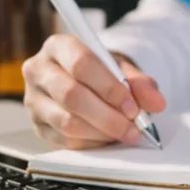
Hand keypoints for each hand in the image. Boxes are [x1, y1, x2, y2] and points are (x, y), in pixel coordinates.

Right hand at [22, 34, 165, 149]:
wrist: (82, 82)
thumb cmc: (100, 71)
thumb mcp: (121, 68)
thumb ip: (140, 83)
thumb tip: (156, 103)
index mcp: (58, 46)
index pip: (82, 64)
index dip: (110, 88)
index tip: (133, 106)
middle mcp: (38, 70)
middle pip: (72, 96)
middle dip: (108, 116)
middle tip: (133, 127)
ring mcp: (33, 100)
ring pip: (67, 122)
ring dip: (102, 133)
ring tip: (125, 133)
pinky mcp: (37, 126)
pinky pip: (64, 141)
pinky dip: (92, 143)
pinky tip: (108, 139)